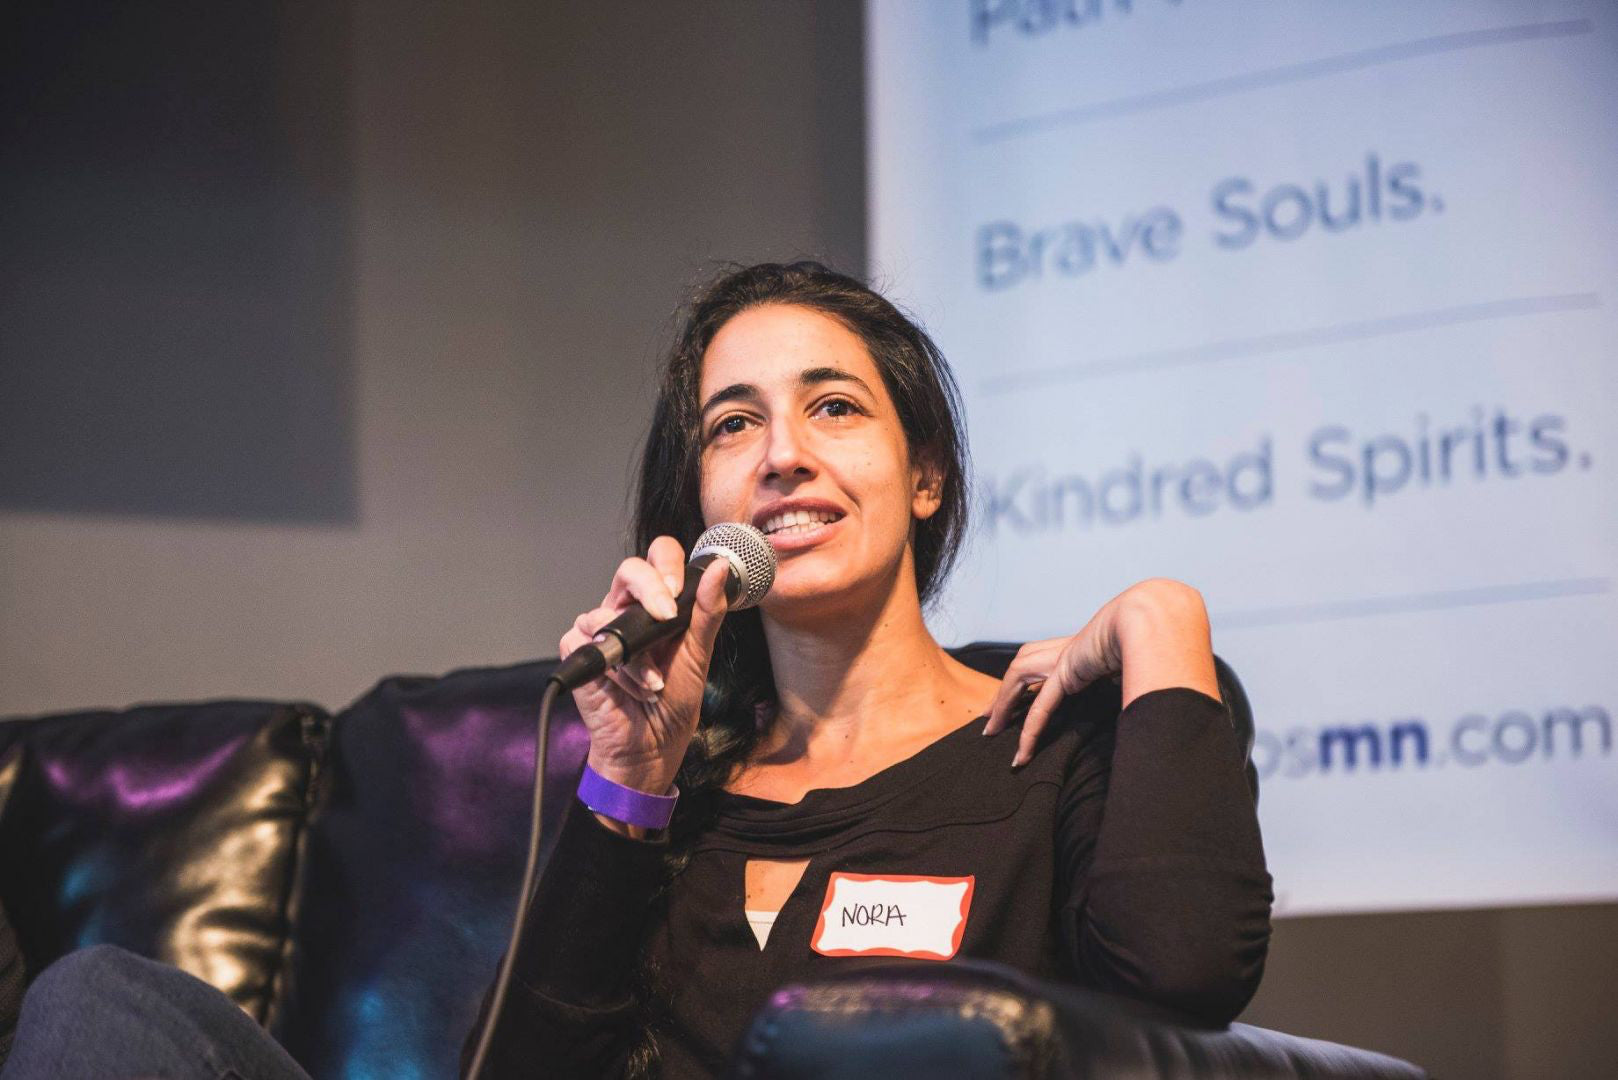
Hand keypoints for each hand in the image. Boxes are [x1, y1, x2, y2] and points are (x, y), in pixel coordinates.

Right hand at [559, 536, 732, 797]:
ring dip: (638, 654)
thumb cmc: (674, 699)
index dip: (667, 562)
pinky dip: (617, 671)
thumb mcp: (699, 653)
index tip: (679, 587)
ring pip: (607, 612)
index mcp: (657, 602)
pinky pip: (589, 642)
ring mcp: (599, 628)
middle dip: (650, 589)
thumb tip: (718, 569)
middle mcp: (626, 609)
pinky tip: (632, 688)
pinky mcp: (578, 650)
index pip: (659, 558)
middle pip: (629, 569)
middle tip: (666, 616)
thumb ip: (708, 610)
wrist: (652, 745)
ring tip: (655, 682)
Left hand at [981, 578, 1219, 766]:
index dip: (1023, 685)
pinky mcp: (1067, 670)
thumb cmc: (1150, 640)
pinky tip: (1022, 751)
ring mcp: (1063, 657)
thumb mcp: (1132, 669)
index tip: (1013, 705)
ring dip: (1003, 706)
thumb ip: (1125, 685)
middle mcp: (1065, 650)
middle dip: (1001, 692)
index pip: (1040, 664)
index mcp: (1078, 649)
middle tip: (989, 718)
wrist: (1151, 618)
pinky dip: (1030, 729)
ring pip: (1018, 680)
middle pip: (1020, 667)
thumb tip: (1138, 702)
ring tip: (993, 732)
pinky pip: (1041, 705)